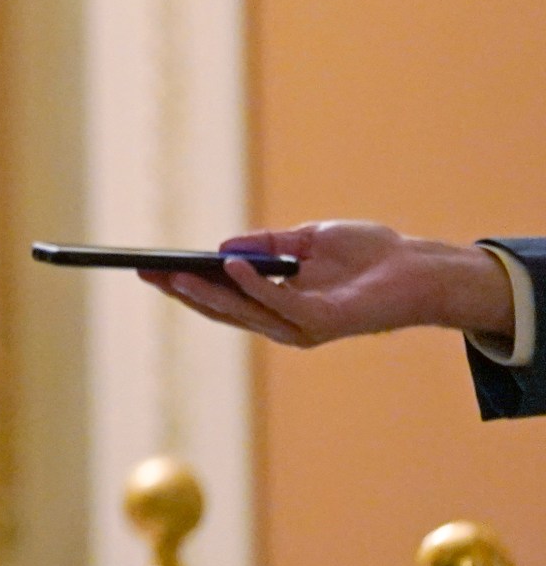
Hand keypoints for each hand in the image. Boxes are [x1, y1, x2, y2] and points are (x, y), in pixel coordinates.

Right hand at [140, 221, 514, 348]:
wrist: (417, 268)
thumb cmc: (368, 254)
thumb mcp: (306, 240)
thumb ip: (266, 245)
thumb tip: (222, 250)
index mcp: (276, 303)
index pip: (221, 298)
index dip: (186, 285)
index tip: (152, 270)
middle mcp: (283, 321)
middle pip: (221, 309)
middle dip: (182, 292)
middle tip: (147, 275)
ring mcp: (300, 325)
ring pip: (241, 311)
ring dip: (205, 293)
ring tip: (176, 274)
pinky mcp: (319, 321)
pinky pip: (276, 301)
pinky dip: (251, 283)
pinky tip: (228, 265)